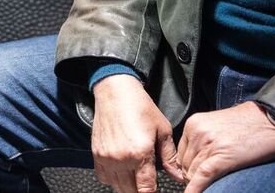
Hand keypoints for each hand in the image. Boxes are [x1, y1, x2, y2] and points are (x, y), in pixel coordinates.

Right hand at [90, 75, 184, 192]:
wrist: (115, 92)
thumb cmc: (140, 107)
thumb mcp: (162, 130)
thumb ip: (170, 157)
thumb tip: (178, 176)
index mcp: (140, 154)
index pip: (146, 189)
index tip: (156, 192)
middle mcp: (121, 159)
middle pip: (131, 191)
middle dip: (141, 190)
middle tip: (148, 182)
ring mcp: (107, 158)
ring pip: (117, 187)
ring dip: (127, 187)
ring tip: (136, 178)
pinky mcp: (97, 154)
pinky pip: (103, 178)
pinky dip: (112, 179)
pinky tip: (121, 171)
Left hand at [176, 101, 274, 192]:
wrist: (272, 119)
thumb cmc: (250, 124)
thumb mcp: (217, 125)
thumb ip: (203, 140)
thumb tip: (195, 161)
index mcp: (194, 123)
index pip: (181, 154)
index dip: (188, 168)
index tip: (194, 175)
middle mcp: (197, 132)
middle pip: (185, 165)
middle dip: (193, 176)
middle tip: (207, 181)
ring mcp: (208, 145)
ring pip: (192, 174)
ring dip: (198, 183)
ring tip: (214, 183)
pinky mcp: (222, 157)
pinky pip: (202, 178)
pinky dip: (195, 190)